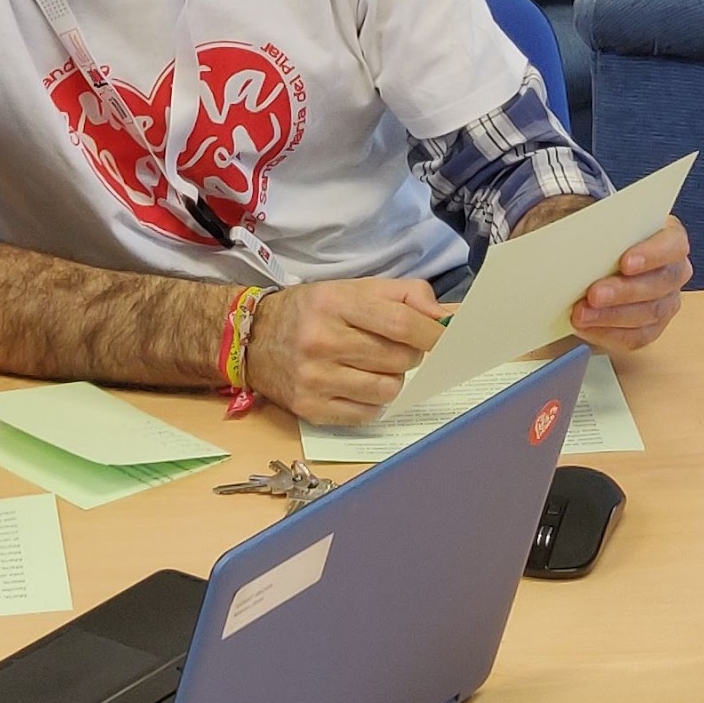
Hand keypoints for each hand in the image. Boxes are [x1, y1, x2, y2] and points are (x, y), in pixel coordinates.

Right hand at [253, 278, 449, 423]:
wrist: (252, 339)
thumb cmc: (314, 311)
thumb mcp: (354, 288)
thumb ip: (405, 295)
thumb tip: (446, 317)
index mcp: (334, 303)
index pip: (400, 323)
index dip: (433, 334)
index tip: (450, 339)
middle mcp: (321, 341)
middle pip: (398, 359)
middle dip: (411, 355)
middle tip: (397, 348)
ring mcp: (314, 378)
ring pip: (388, 390)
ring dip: (393, 380)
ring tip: (375, 367)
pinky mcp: (310, 408)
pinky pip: (367, 414)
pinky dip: (373, 402)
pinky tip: (359, 385)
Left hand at [513, 203, 688, 353]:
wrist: (596, 261)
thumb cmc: (602, 240)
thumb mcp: (599, 225)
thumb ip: (594, 228)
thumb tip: (573, 234)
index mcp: (669, 238)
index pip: (673, 245)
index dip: (652, 254)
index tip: (625, 262)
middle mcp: (674, 271)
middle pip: (660, 284)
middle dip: (624, 291)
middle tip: (594, 294)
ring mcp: (666, 301)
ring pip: (649, 314)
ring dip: (612, 316)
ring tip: (581, 314)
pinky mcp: (651, 327)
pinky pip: (635, 337)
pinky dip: (608, 334)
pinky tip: (586, 327)